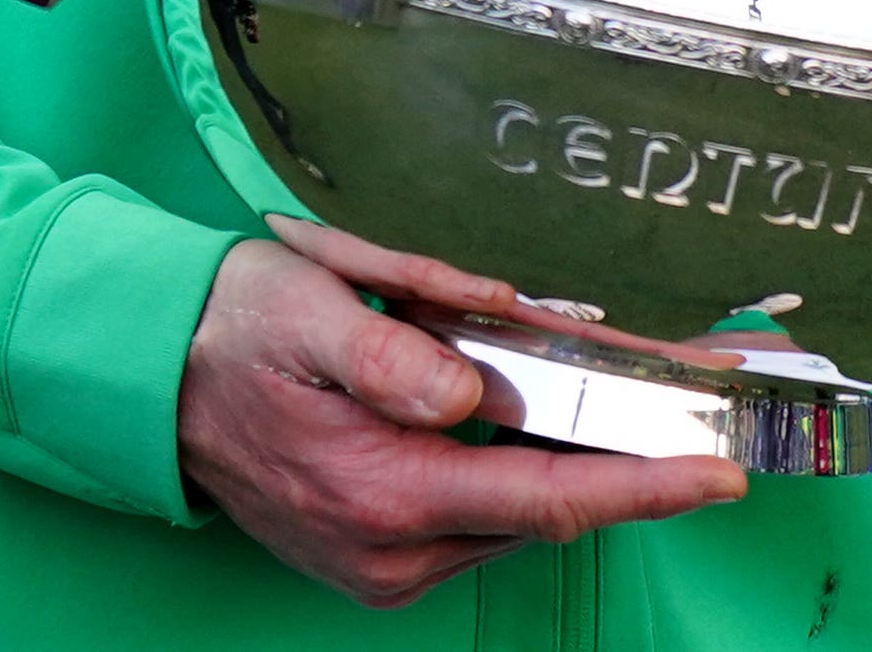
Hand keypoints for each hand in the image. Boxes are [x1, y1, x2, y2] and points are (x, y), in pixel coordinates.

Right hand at [176, 229, 740, 607]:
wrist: (149, 383)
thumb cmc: (232, 331)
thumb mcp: (306, 308)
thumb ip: (392, 352)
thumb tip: (469, 388)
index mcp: (381, 492)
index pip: (549, 499)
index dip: (648, 488)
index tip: (722, 472)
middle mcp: (390, 549)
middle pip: (548, 508)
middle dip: (631, 458)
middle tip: (699, 395)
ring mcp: (383, 563)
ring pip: (519, 514)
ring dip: (576, 460)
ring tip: (631, 396)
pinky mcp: (380, 557)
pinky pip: (482, 517)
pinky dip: (523, 471)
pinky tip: (542, 419)